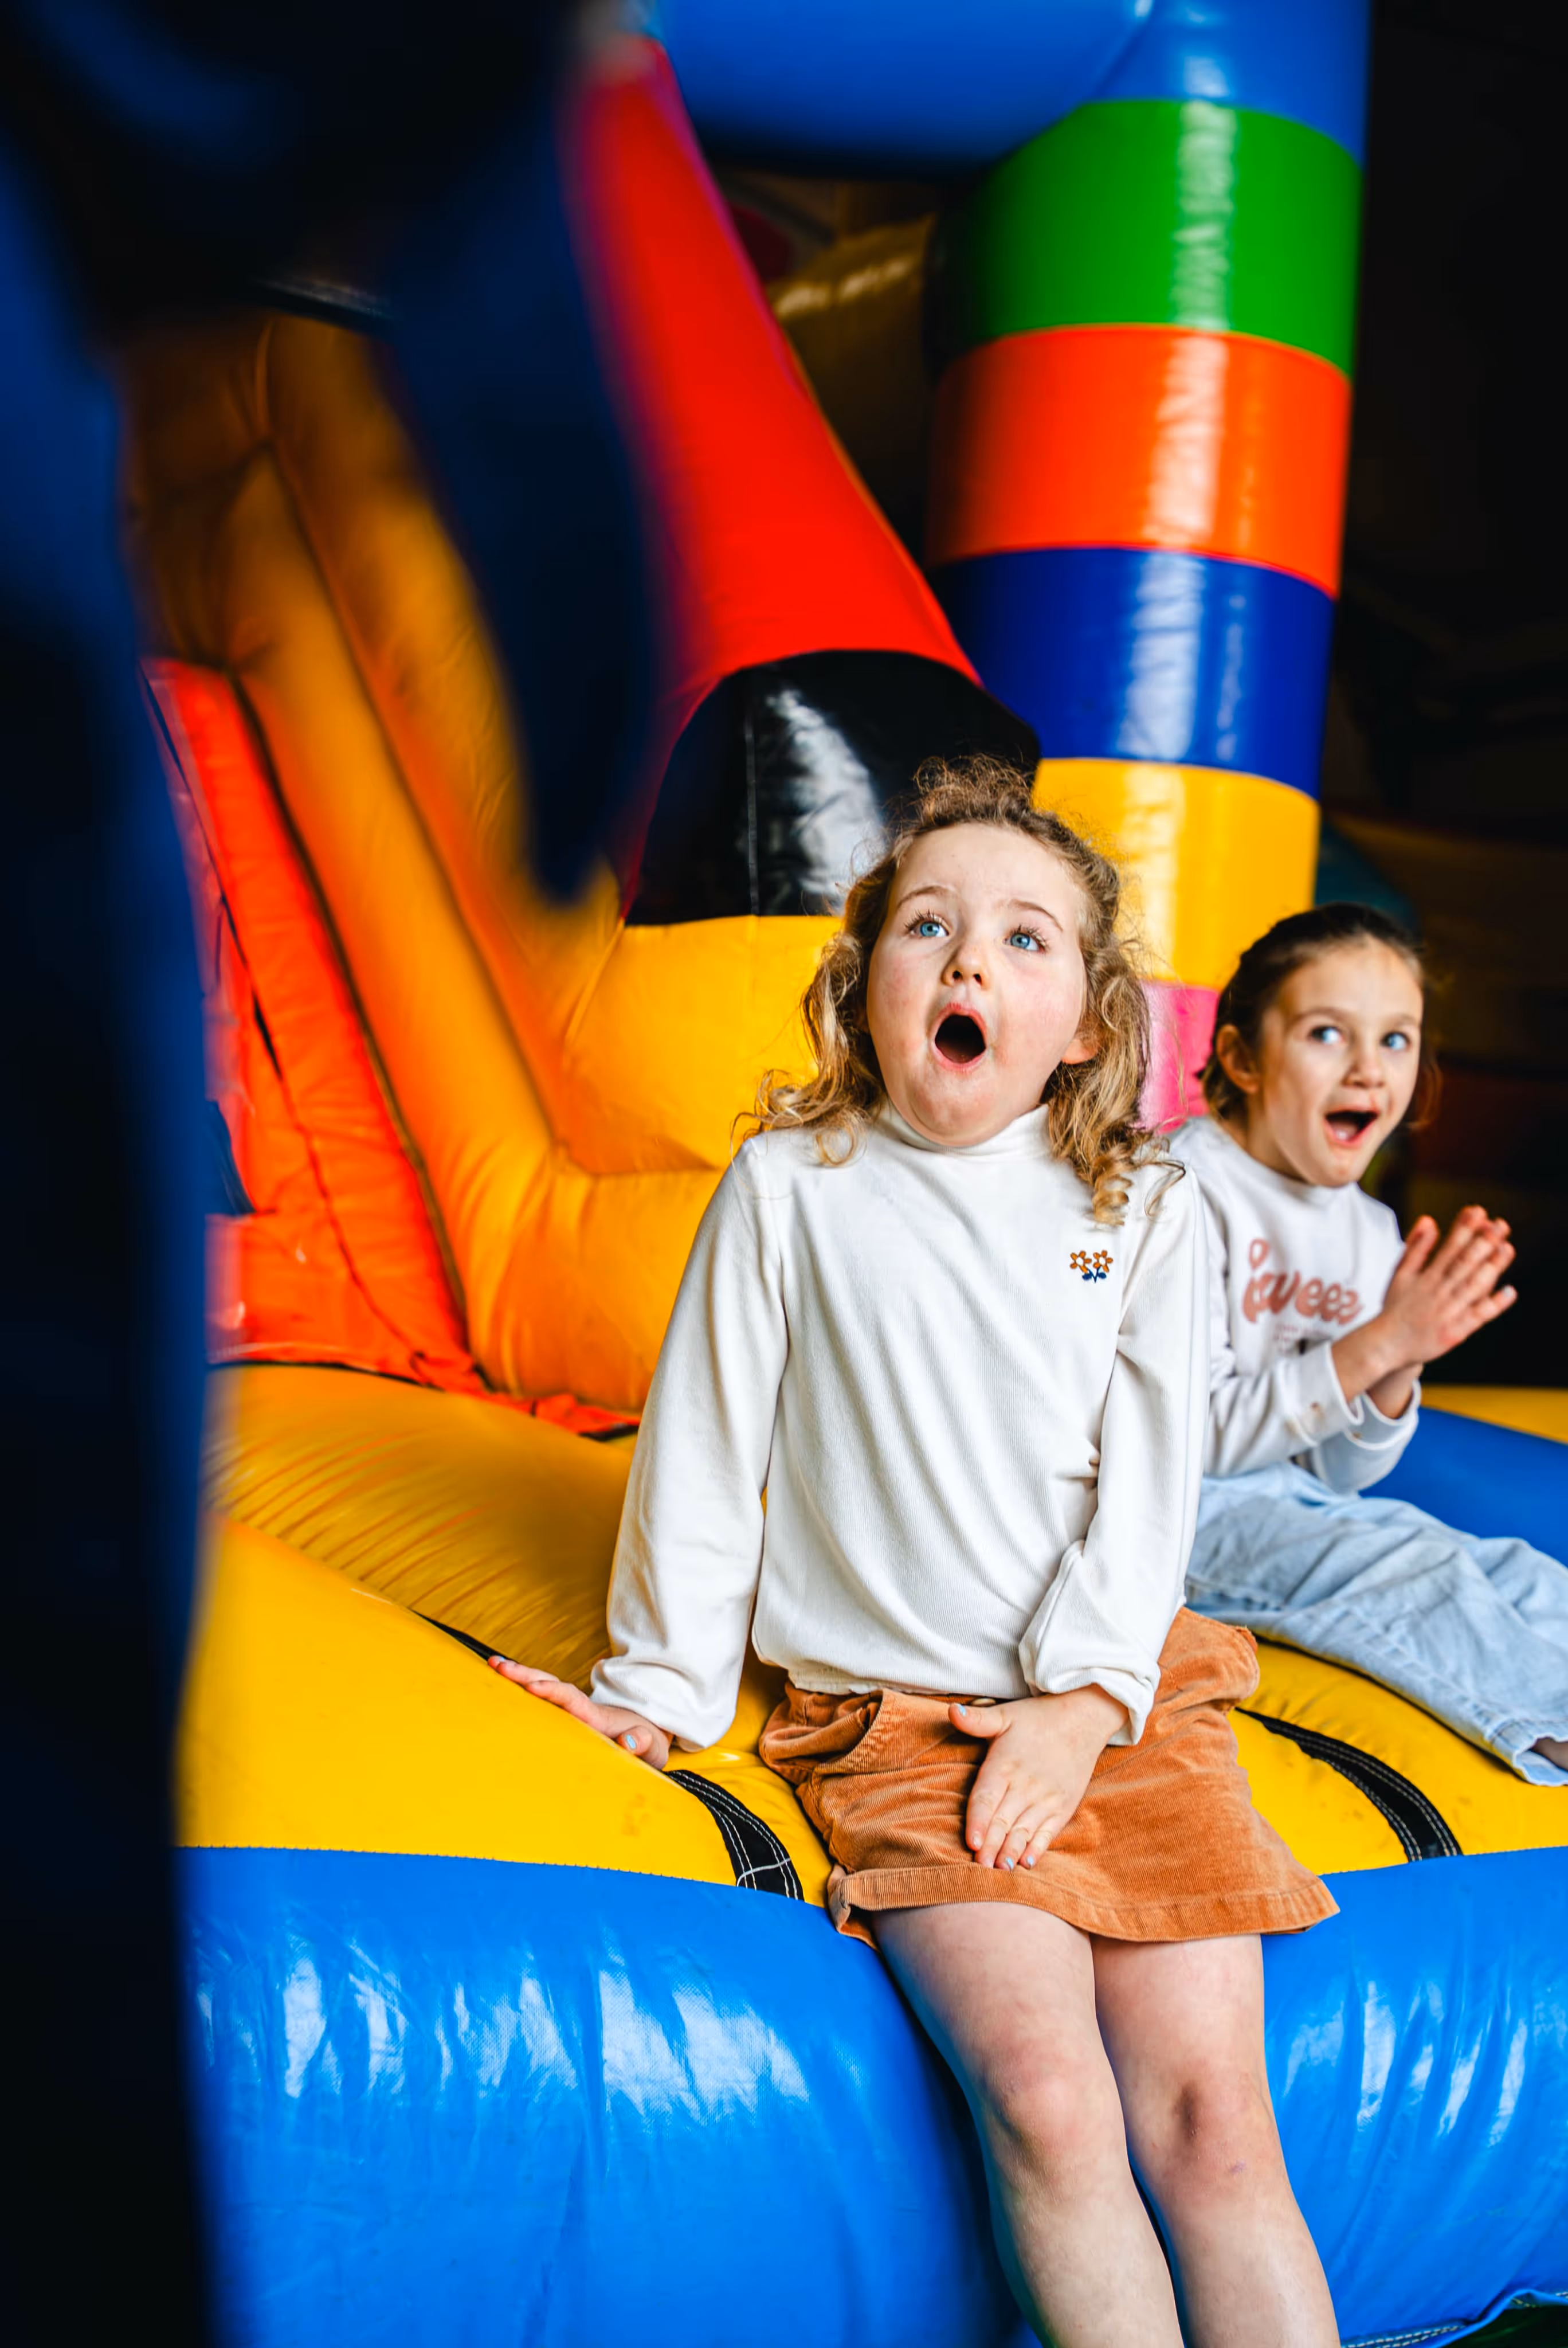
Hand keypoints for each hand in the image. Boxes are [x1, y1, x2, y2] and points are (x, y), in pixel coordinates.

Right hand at [486, 1658, 670, 1770]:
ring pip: (542, 1688)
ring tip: (493, 1664)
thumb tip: (630, 1741)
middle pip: (550, 1685)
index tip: (534, 1687)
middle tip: (499, 1665)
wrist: (645, 1735)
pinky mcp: (563, 1718)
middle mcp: (579, 1709)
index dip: (553, 1692)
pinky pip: (540, 1702)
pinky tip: (499, 1684)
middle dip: (526, 1674)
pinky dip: (521, 1690)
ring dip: (519, 1677)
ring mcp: (570, 1712)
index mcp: (596, 1717)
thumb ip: (643, 1744)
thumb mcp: (652, 1748)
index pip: (571, 1700)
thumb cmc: (645, 1745)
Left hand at [952, 1685, 1126, 1871]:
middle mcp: (1025, 1785)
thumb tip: (952, 1711)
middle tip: (978, 1867)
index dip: (978, 1822)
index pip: (986, 1799)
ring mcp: (1046, 1798)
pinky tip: (1027, 1862)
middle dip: (990, 1845)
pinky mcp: (1063, 1807)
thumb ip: (977, 1720)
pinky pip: (1048, 1832)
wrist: (1084, 1718)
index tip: (972, 1843)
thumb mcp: (1005, 1715)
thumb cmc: (1037, 1719)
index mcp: (1005, 1765)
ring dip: (1010, 1851)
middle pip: (1002, 1821)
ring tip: (998, 1868)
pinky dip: (1037, 1848)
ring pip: (1023, 1831)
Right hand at [1333, 1205, 1515, 1408]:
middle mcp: (1439, 1291)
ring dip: (1491, 1267)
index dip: (1465, 1228)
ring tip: (1507, 1248)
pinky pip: (1479, 1316)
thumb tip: (1428, 1220)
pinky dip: (1494, 1304)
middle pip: (1464, 1263)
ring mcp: (1449, 1311)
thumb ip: (1416, 1246)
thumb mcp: (1400, 1273)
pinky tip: (1510, 1291)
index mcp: (1426, 1276)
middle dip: (1483, 1242)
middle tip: (1499, 1225)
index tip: (1478, 1212)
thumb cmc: (1396, 1307)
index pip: (1449, 1247)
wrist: (1388, 1344)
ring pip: (1474, 1286)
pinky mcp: (1457, 1331)